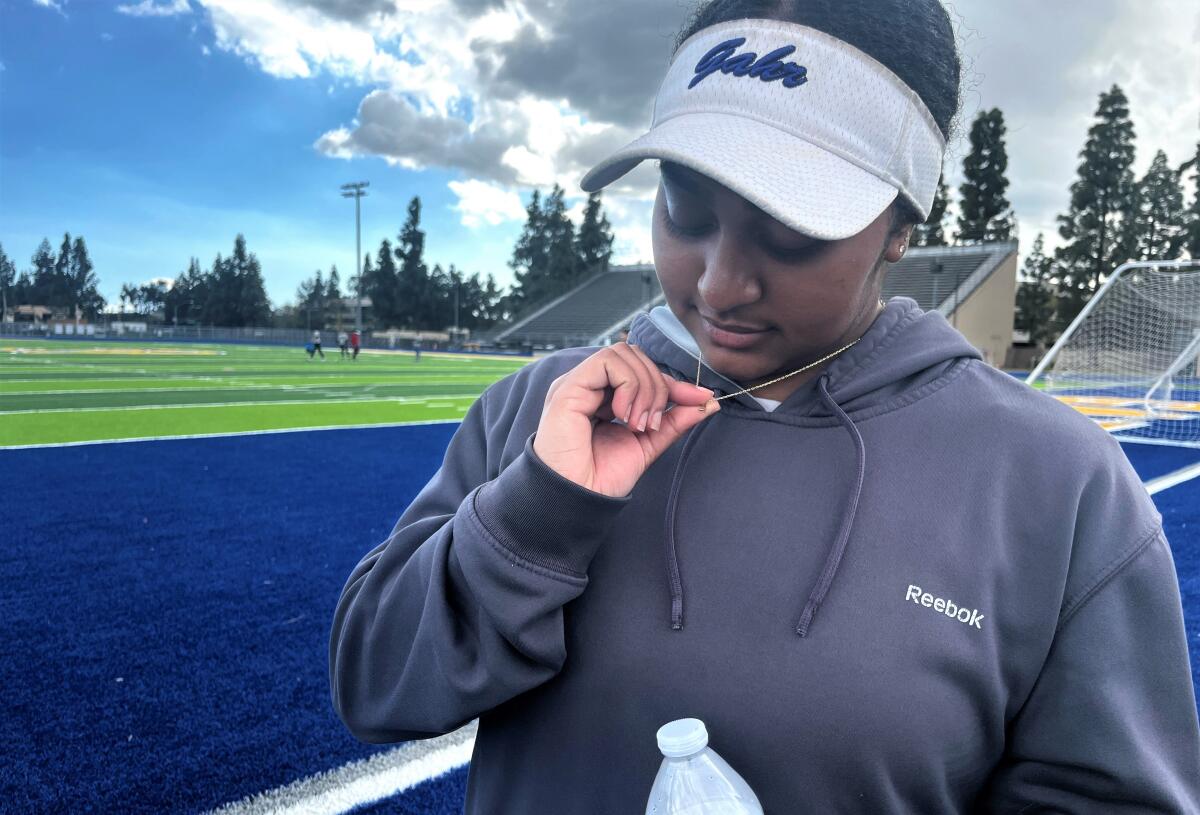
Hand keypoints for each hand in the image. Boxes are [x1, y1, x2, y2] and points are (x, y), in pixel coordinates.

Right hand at [532, 343, 719, 497]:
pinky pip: (608, 362)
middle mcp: (588, 386)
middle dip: (657, 385)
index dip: (671, 382)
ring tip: (636, 423)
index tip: (699, 398)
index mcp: (603, 397)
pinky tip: (622, 415)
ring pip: (623, 354)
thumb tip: (708, 402)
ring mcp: (577, 384)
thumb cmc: (602, 478)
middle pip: (635, 356)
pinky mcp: (568, 388)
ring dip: (643, 387)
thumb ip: (674, 420)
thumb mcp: (648, 443)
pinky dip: (627, 385)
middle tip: (650, 424)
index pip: (642, 371)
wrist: (577, 500)